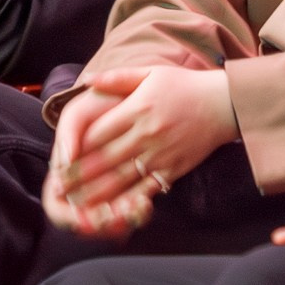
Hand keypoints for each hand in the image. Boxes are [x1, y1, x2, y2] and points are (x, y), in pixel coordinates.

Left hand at [41, 65, 237, 233]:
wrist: (226, 104)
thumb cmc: (185, 86)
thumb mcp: (151, 73)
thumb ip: (118, 78)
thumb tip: (89, 80)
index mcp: (137, 109)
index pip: (98, 133)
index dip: (75, 150)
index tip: (58, 162)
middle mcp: (146, 133)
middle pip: (105, 159)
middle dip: (79, 177)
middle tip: (58, 190)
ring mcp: (160, 154)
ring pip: (122, 178)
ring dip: (97, 194)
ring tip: (76, 205)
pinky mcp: (173, 169)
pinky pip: (147, 189)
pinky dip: (128, 201)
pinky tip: (112, 211)